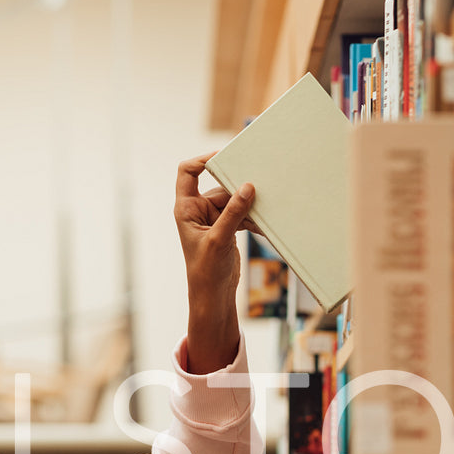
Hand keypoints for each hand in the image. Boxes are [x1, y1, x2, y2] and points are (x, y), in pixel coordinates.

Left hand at [174, 152, 256, 373]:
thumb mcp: (219, 239)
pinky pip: (242, 215)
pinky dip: (253, 218)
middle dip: (238, 185)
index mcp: (186, 209)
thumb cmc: (206, 272)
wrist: (213, 297)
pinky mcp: (227, 229)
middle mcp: (198, 211)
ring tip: (267, 205)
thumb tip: (247, 187)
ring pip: (234, 201)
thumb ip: (233, 212)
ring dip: (249, 204)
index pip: (188, 172)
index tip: (225, 156)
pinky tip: (266, 223)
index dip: (203, 160)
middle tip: (258, 178)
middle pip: (219, 186)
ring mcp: (213, 220)